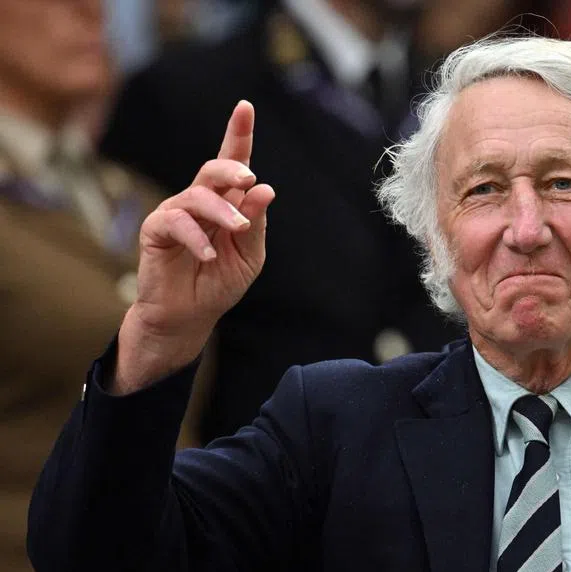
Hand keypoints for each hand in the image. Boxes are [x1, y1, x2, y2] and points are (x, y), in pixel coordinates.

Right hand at [113, 101, 274, 393]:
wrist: (189, 316)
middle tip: (248, 179)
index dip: (238, 134)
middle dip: (231, 168)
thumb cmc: (219, 282)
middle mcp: (200, 202)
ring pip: (198, 196)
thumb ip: (255, 224)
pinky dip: (196, 238)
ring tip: (238, 229)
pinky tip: (208, 255)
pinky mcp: (156, 230)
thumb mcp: (249, 256)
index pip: (233, 164)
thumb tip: (264, 189)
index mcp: (226, 204)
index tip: (245, 106)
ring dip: (222, 210)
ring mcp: (176, 213)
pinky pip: (175, 223)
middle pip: (213, 170)